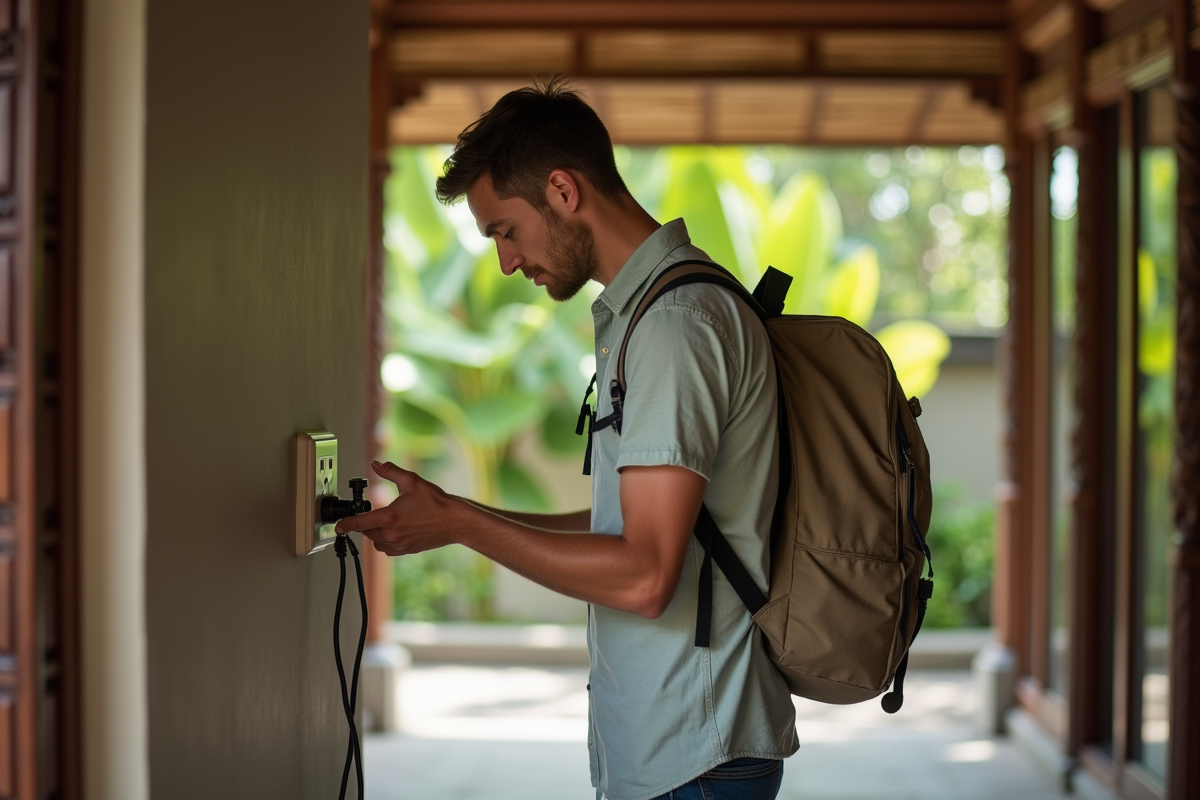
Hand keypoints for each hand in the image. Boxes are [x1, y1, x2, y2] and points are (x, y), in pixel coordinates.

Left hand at [334, 460, 462, 555]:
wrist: (454, 522)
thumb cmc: (436, 502)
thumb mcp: (412, 481)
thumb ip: (391, 471)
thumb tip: (376, 464)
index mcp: (390, 517)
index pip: (359, 522)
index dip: (345, 524)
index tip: (338, 526)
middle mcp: (392, 533)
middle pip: (366, 532)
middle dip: (364, 524)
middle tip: (370, 513)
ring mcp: (399, 544)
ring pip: (376, 542)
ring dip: (374, 534)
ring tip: (383, 522)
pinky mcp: (407, 550)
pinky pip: (387, 550)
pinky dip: (384, 542)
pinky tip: (392, 532)